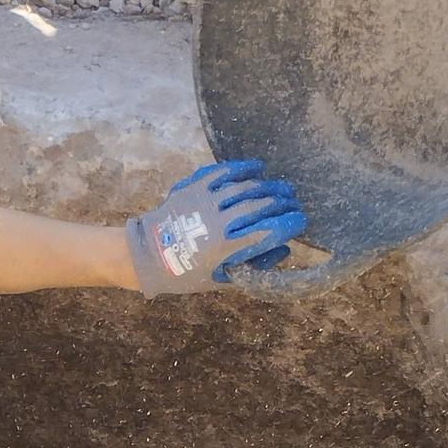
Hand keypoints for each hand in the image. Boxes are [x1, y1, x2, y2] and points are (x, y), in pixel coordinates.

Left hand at [126, 160, 307, 295]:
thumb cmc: (186, 273)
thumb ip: (253, 265)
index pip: (268, 231)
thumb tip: (284, 250)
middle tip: (294, 202)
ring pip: (246, 187)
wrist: (146, 256)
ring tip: (282, 187)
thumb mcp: (221, 279)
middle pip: (261, 205)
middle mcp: (218, 221)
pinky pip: (224, 171)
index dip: (290, 224)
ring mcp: (206, 200)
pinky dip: (243, 168)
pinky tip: (258, 168)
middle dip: (283, 202)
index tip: (301, 221)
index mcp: (225, 248)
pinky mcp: (194, 186)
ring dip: (268, 185)